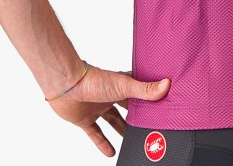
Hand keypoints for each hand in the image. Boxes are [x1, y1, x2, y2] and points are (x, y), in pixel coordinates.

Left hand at [46, 64, 170, 156]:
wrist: (65, 86)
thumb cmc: (93, 79)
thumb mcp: (124, 86)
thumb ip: (145, 89)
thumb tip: (167, 85)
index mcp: (122, 84)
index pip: (140, 91)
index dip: (150, 98)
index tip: (161, 104)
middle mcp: (111, 95)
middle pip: (128, 107)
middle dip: (137, 116)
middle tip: (148, 124)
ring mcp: (98, 107)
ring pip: (113, 120)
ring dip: (122, 130)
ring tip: (132, 139)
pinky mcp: (85, 119)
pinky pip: (96, 133)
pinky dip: (103, 143)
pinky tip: (110, 152)